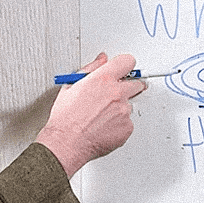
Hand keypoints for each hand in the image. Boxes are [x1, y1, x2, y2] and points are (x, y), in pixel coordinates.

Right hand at [36, 53, 146, 176]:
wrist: (66, 143)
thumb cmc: (65, 118)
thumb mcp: (71, 86)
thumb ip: (90, 69)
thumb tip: (101, 59)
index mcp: (103, 79)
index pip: (127, 61)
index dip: (125, 65)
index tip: (124, 70)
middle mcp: (117, 93)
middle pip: (137, 83)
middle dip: (129, 87)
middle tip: (116, 94)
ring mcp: (124, 111)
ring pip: (129, 105)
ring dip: (120, 108)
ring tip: (101, 116)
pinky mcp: (127, 127)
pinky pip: (128, 122)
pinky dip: (119, 124)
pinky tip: (104, 127)